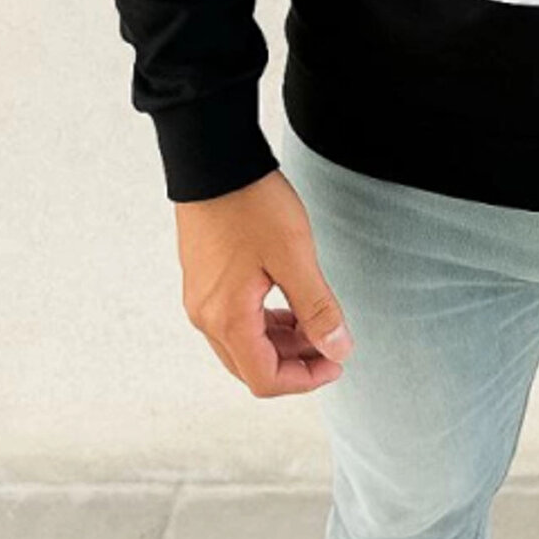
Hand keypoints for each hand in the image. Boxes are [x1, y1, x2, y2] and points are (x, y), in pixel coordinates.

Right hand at [175, 168, 355, 396]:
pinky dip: (264, 323)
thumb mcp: (294, 255)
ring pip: (242, 343)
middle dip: (295, 363)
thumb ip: (317, 307)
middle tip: (331, 344)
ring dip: (280, 343)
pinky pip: (233, 319)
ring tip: (316, 323)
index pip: (265, 379)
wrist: (212, 159)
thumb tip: (338, 350)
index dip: (305, 380)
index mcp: (226, 319)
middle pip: (251, 366)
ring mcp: (200, 297)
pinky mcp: (202, 278)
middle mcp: (206, 316)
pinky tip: (290, 305)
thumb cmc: (252, 204)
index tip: (337, 362)